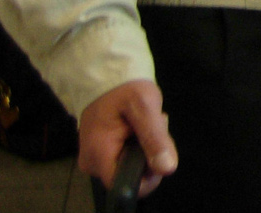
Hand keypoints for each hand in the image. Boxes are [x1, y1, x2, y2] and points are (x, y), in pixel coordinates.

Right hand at [79, 79, 176, 196]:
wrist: (106, 74)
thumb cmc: (124, 87)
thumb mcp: (144, 107)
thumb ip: (155, 138)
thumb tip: (167, 168)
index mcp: (98, 156)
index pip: (124, 186)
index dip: (148, 176)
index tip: (159, 150)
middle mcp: (92, 164)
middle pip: (130, 175)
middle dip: (149, 153)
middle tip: (154, 125)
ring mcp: (95, 158)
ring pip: (131, 165)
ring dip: (146, 146)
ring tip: (147, 121)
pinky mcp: (101, 152)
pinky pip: (126, 156)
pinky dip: (139, 143)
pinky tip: (140, 125)